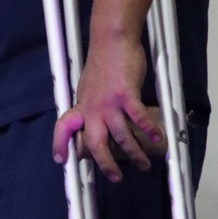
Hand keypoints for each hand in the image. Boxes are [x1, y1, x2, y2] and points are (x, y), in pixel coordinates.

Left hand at [51, 36, 165, 182]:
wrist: (112, 40)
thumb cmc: (105, 63)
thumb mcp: (89, 88)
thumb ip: (90, 107)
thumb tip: (91, 122)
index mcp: (82, 106)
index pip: (64, 128)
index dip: (60, 145)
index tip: (61, 160)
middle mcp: (92, 108)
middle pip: (95, 144)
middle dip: (106, 164)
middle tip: (116, 177)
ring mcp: (109, 103)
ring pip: (121, 136)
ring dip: (134, 153)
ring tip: (143, 163)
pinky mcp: (125, 95)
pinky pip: (138, 118)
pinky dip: (149, 130)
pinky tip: (157, 138)